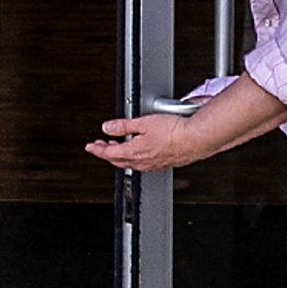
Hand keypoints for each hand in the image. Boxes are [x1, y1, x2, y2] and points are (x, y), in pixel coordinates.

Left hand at [88, 109, 207, 173]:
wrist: (196, 140)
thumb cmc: (174, 132)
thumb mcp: (143, 123)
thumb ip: (123, 126)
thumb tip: (107, 127)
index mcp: (133, 152)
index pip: (108, 153)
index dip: (97, 149)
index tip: (90, 146)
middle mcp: (141, 162)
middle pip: (117, 160)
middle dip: (107, 152)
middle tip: (101, 145)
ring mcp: (152, 164)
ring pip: (130, 163)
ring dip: (121, 155)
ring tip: (118, 146)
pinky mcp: (163, 163)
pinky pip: (143, 164)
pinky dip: (135, 158)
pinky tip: (140, 151)